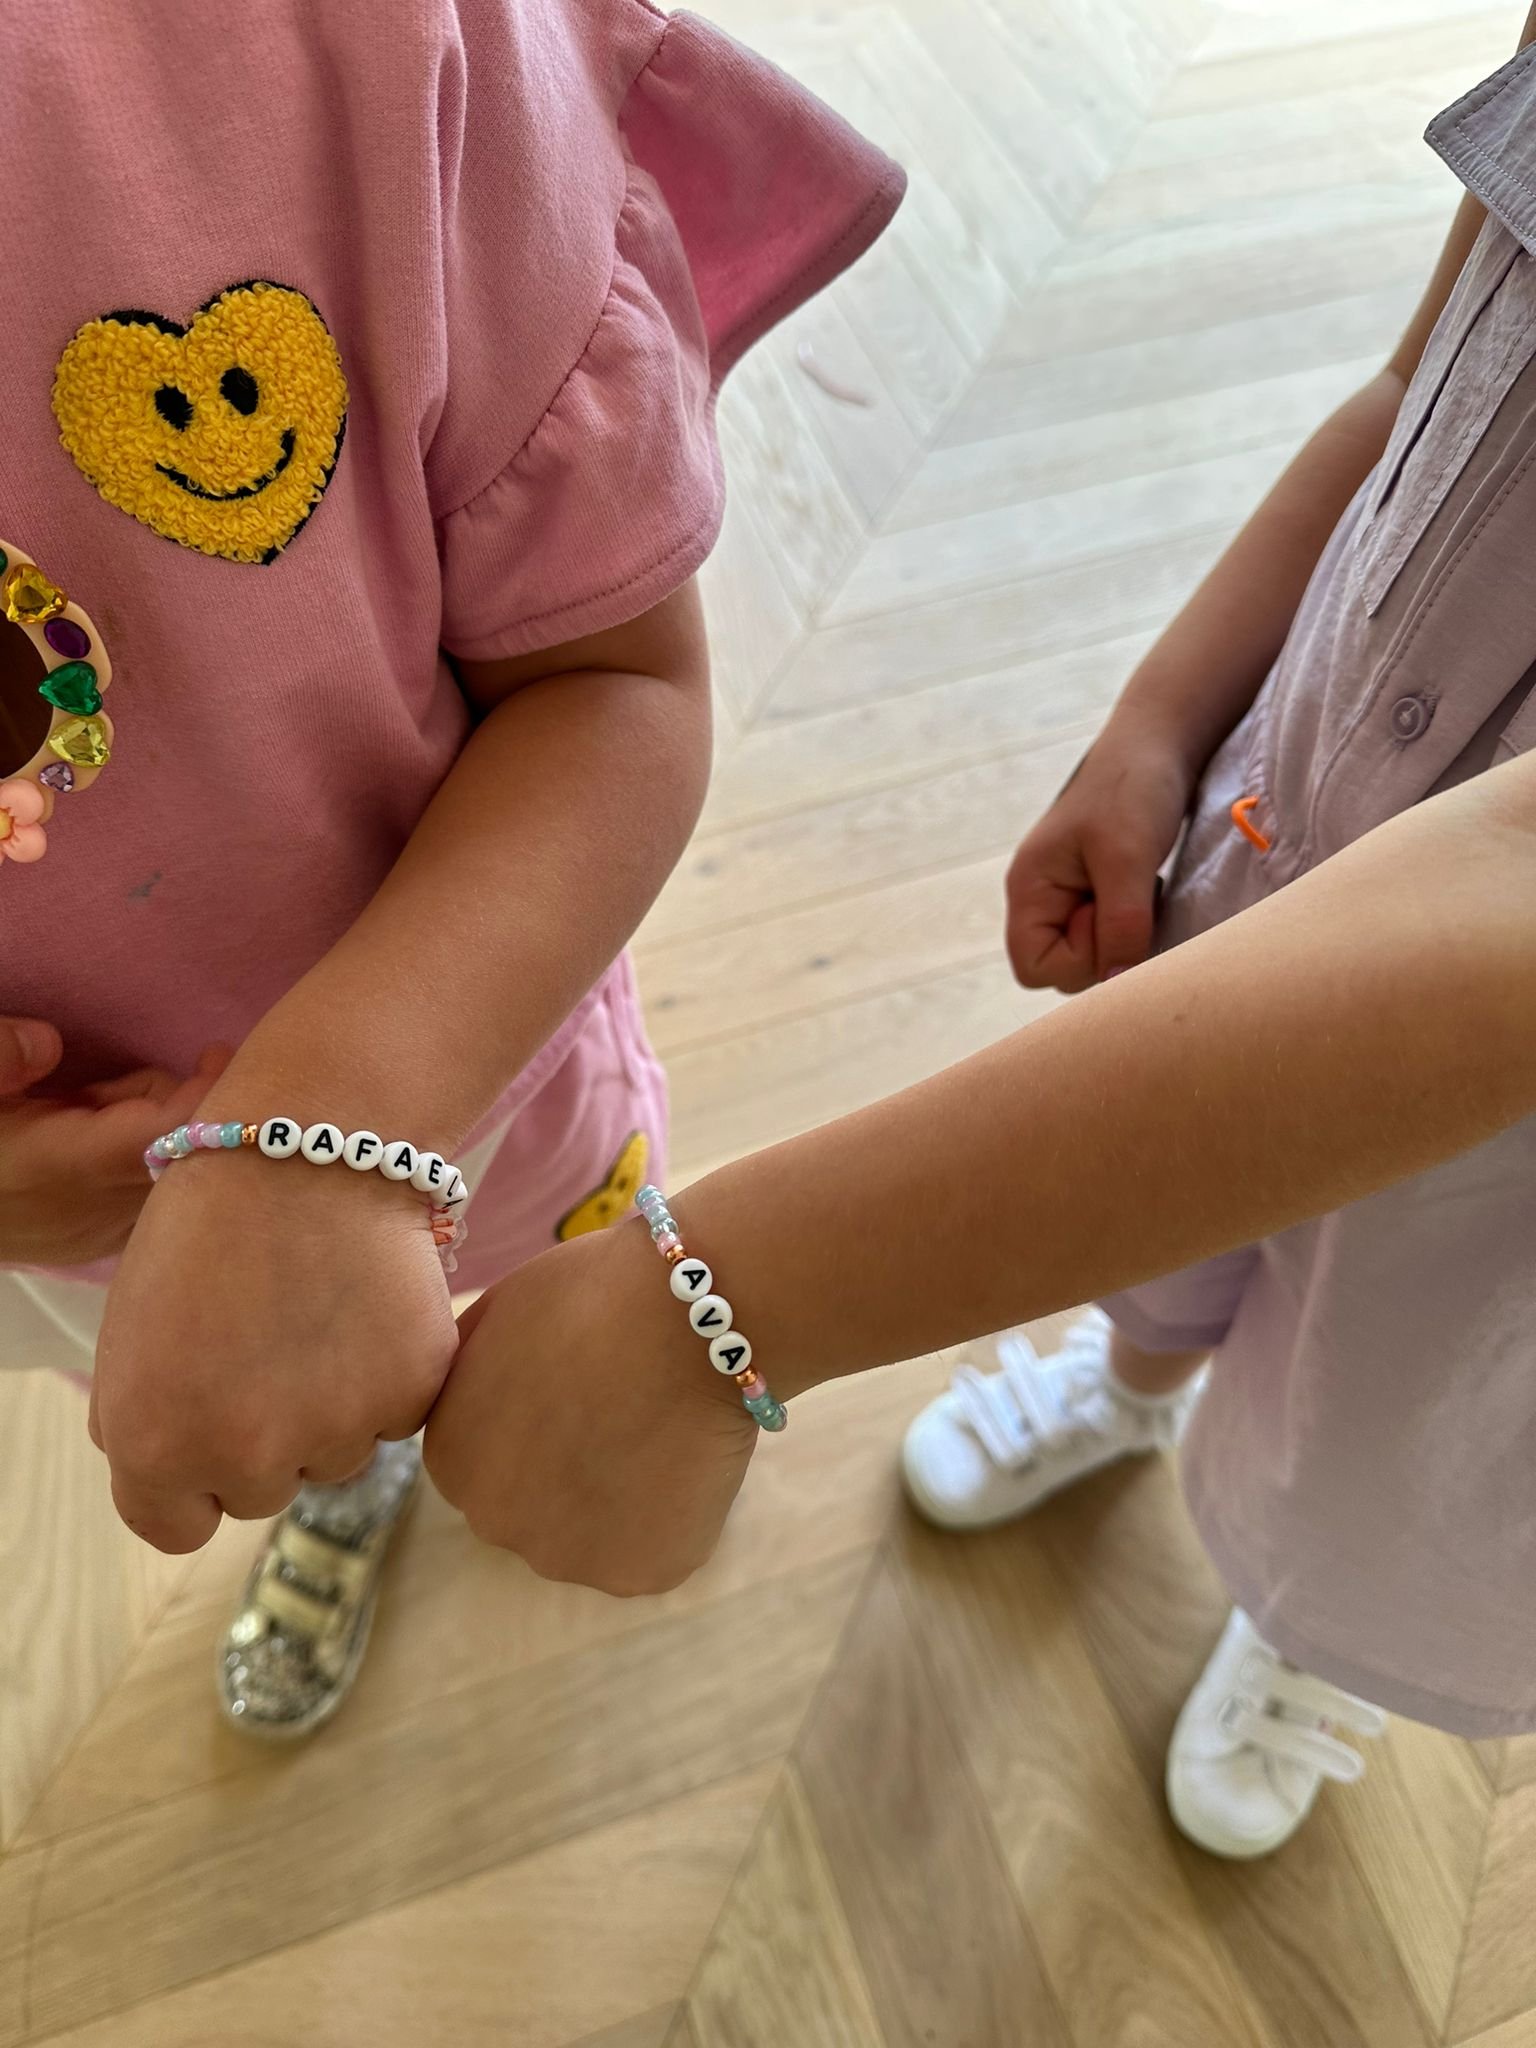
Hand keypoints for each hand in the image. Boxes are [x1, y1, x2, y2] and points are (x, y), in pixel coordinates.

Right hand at [0, 1018, 229, 1264]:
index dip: (211, 1091)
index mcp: (75, 1163)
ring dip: (152, 1133)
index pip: (176, 1130)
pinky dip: (142, 1164)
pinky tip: (93, 1148)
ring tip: (83, 1112)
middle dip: (174, 1103)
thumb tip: (49, 1043)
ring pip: (173, 1171)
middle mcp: (106, 1207)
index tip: (217, 1051)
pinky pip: (152, 1195)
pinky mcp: (98, 1244)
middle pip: (189, 1147)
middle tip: (105, 1086)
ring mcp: (107, 1232)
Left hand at [91, 1152, 457, 1552]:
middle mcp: (245, 1456)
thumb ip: (146, 1418)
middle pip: (261, 1491)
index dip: (190, 1478)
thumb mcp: (131, 1331)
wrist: (305, 1147)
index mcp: (156, 1445)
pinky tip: (368, 1305)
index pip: (175, 1526)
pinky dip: (390, 1374)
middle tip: (271, 1346)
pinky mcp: (409, 1395)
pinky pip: (397, 1415)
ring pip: (335, 1455)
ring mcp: (335, 1431)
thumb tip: (183, 1464)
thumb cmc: (206, 1222)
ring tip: (321, 1315)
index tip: (208, 1427)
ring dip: (332, 1408)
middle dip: (264, 1436)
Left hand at [425, 1223, 756, 1596]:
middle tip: (622, 1410)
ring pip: (595, 1536)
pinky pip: (654, 1549)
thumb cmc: (591, 1295)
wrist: (684, 1315)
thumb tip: (477, 1395)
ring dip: (623, 1496)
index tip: (578, 1390)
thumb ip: (469, 1376)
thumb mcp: (496, 1317)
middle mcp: (492, 1522)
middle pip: (535, 1506)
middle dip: (572, 1469)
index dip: (539, 1425)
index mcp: (451, 1459)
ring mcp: (565, 1557)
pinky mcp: (638, 1574)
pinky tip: (688, 1458)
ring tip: (659, 1428)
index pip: (486, 1462)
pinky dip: (675, 1515)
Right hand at [1006, 715, 1194, 992]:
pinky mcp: (1100, 894)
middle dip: (1105, 947)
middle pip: (1064, 969)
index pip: (1032, 968)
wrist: (1160, 741)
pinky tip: (1151, 888)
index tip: (1107, 916)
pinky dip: (1138, 924)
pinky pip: (1113, 936)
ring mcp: (1071, 898)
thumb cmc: (1133, 789)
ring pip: (1094, 955)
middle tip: (1134, 899)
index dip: (1076, 960)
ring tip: (1145, 888)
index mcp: (1030, 889)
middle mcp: (1044, 900)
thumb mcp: (1127, 858)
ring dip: (1127, 935)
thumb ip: (1121, 926)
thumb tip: (1118, 986)